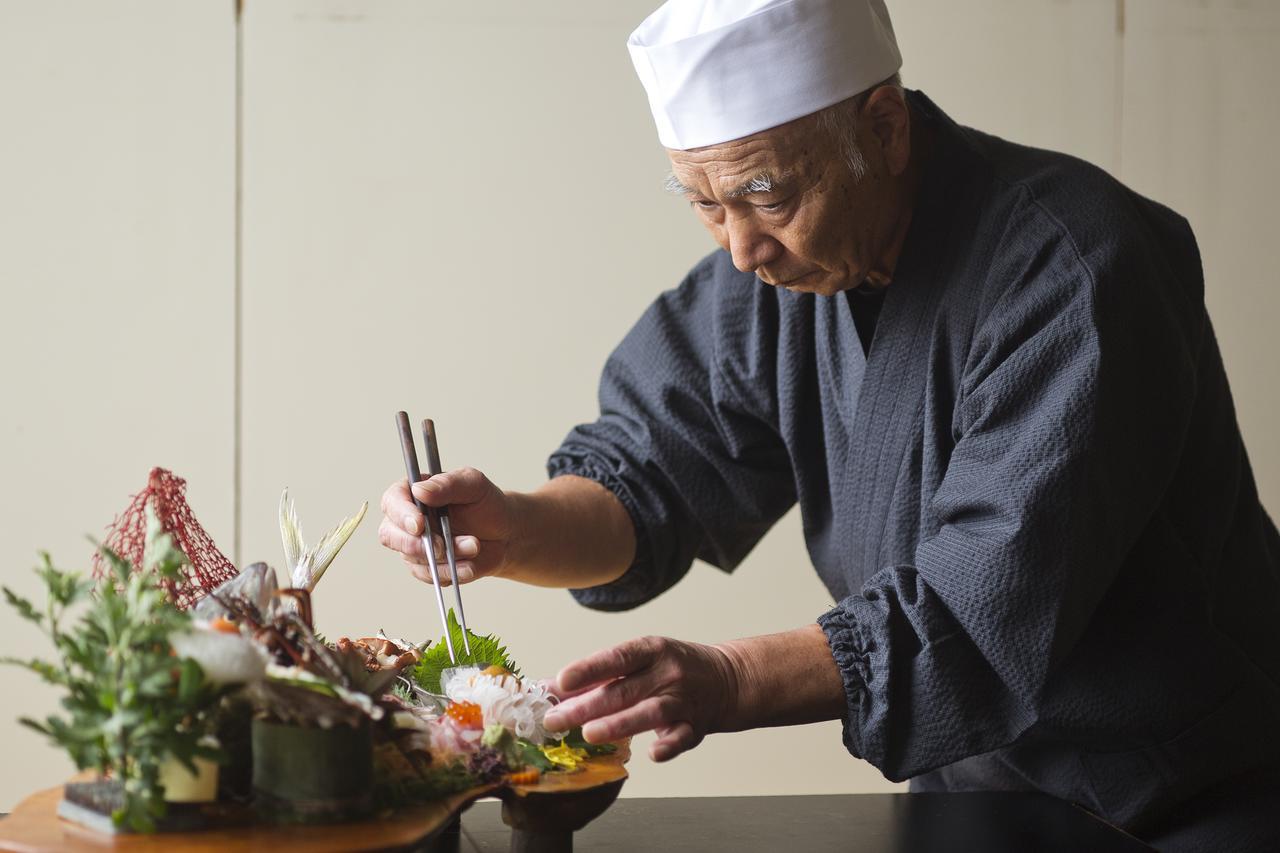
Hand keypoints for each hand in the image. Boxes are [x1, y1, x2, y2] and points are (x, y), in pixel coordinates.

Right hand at [377, 468, 514, 585]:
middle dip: (416, 544)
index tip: (419, 524)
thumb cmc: (486, 504)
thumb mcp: (474, 485)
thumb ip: (448, 484)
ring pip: (415, 559)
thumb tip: (419, 490)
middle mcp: (407, 521)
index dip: (401, 514)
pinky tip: (470, 564)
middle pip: (389, 535)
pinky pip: (432, 577)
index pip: (392, 501)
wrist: (505, 533)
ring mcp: (414, 546)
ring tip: (474, 545)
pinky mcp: (427, 568)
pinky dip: (452, 572)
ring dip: (446, 557)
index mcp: (413, 493)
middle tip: (443, 545)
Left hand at [542, 635, 739, 762]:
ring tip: (590, 735)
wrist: (725, 679)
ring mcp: (683, 699)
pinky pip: (682, 737)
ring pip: (650, 712)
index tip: (561, 681)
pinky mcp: (696, 726)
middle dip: (586, 706)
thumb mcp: (639, 660)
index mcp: (651, 650)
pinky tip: (652, 754)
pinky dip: (668, 745)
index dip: (589, 669)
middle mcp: (667, 672)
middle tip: (554, 721)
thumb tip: (546, 688)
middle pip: (623, 690)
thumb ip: (597, 675)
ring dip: (619, 724)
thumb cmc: (669, 668)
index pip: (616, 657)